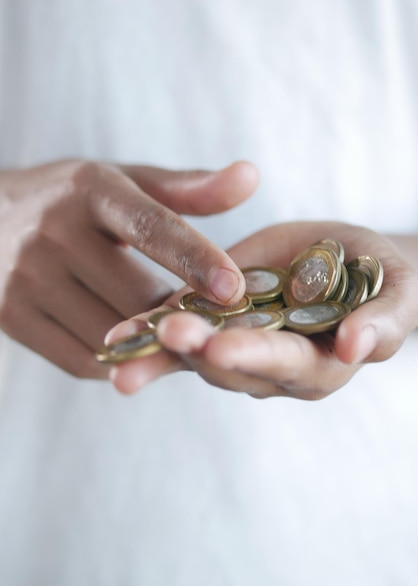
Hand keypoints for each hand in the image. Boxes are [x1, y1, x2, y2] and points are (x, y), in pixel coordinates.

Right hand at [0, 159, 257, 377]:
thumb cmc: (72, 200)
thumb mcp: (123, 181)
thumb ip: (187, 187)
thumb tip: (252, 177)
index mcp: (89, 190)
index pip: (149, 226)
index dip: (195, 258)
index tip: (234, 289)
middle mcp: (52, 232)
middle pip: (135, 296)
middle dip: (179, 316)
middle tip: (213, 326)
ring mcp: (24, 278)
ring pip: (111, 335)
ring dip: (150, 344)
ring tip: (175, 336)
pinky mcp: (9, 316)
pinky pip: (81, 360)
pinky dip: (117, 361)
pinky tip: (131, 346)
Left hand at [107, 221, 417, 398]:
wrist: (347, 260)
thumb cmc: (378, 276)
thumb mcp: (395, 290)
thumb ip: (384, 319)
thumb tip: (356, 347)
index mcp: (319, 363)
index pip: (286, 366)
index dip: (255, 357)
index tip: (221, 347)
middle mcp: (273, 368)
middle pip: (232, 367)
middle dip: (198, 352)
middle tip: (165, 334)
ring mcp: (240, 349)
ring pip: (197, 358)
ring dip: (161, 352)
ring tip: (123, 343)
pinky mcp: (215, 327)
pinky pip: (181, 337)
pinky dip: (149, 336)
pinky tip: (118, 336)